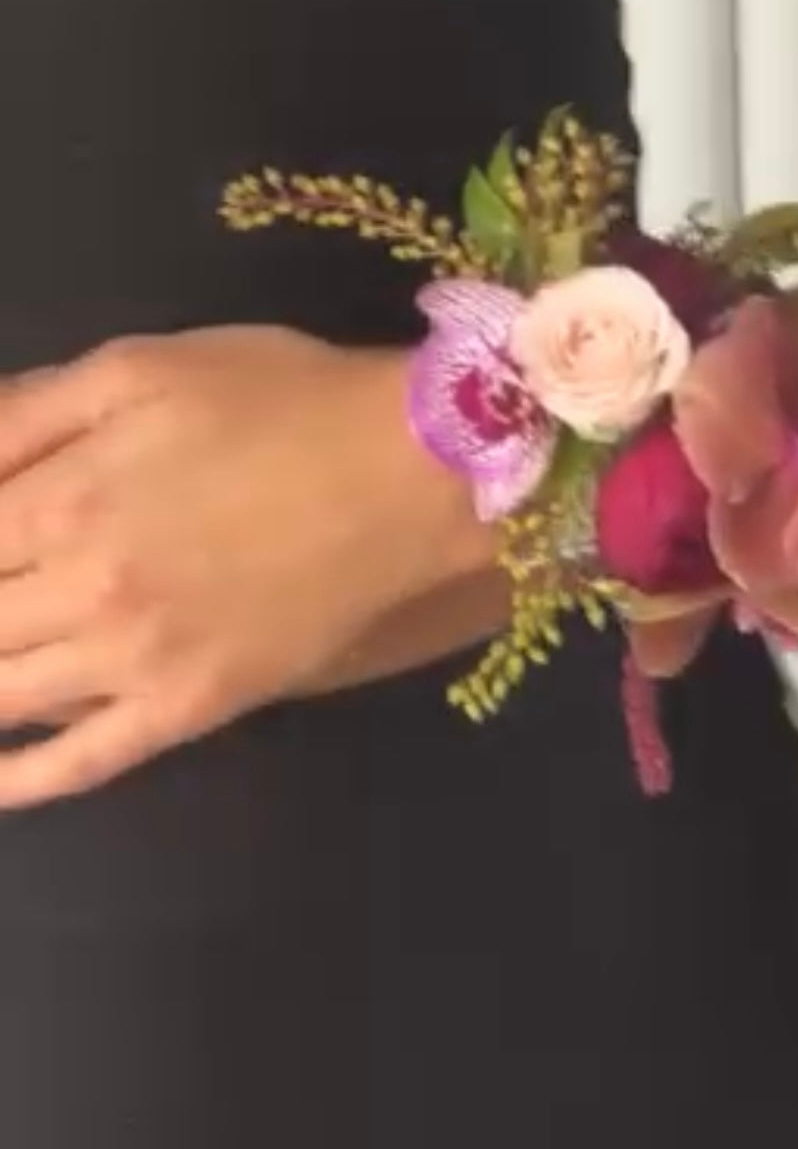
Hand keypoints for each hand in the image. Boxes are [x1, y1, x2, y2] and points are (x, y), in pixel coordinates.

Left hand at [0, 327, 489, 806]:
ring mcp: (134, 664)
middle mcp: (78, 595)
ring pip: (2, 697)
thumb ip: (22, 413)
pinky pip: (86, 761)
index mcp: (58, 501)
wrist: (406, 474)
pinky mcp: (190, 708)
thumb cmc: (278, 402)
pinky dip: (22, 780)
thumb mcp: (140, 368)